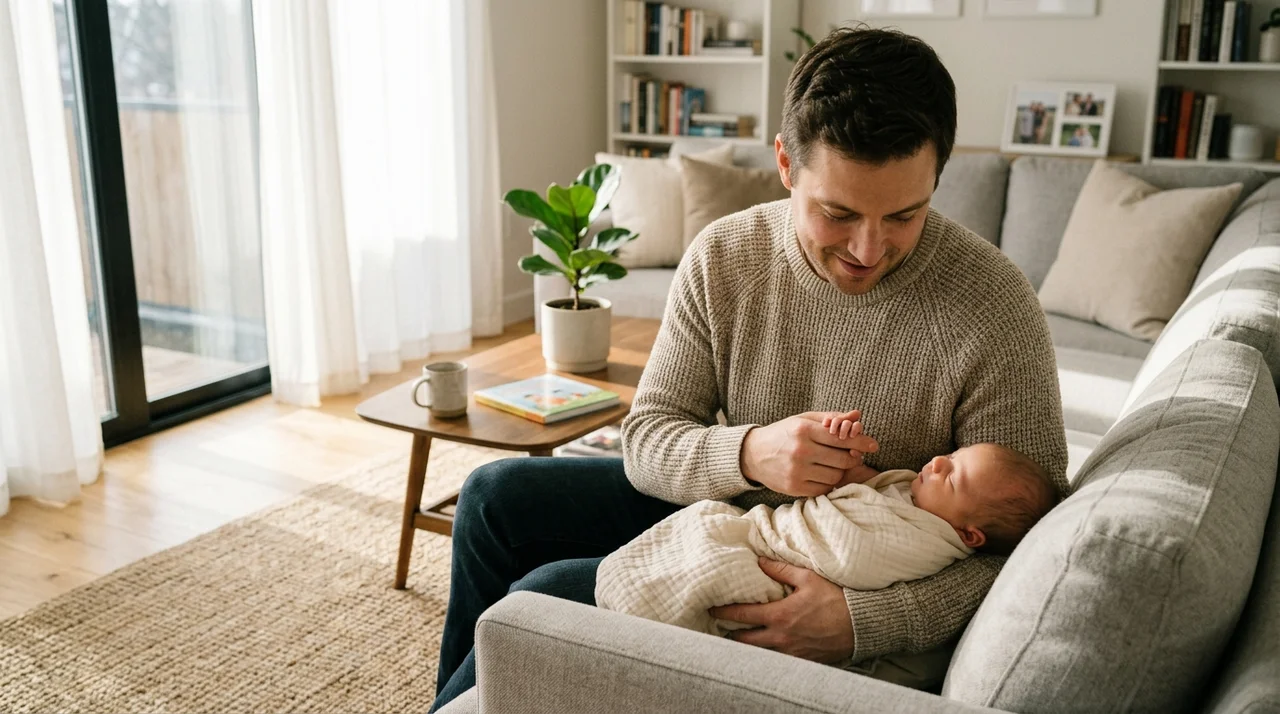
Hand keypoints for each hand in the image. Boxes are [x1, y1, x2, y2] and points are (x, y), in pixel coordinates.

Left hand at [709, 558, 854, 663]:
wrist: (861, 625)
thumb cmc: (836, 599)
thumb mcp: (808, 578)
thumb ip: (780, 570)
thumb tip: (759, 561)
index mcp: (779, 615)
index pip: (742, 615)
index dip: (723, 612)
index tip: (711, 609)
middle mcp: (780, 638)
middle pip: (743, 640)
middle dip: (729, 633)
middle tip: (719, 627)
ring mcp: (790, 653)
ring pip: (757, 654)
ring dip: (745, 646)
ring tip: (735, 638)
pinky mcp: (801, 662)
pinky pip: (775, 662)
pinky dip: (765, 655)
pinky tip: (762, 649)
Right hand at [741, 410, 878, 496]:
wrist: (752, 454)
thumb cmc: (783, 434)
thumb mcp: (803, 419)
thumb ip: (831, 418)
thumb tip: (858, 415)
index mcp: (803, 430)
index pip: (841, 437)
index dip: (861, 441)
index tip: (873, 445)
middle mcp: (800, 451)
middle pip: (843, 459)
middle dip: (852, 458)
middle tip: (852, 456)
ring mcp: (796, 471)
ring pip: (836, 476)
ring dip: (839, 471)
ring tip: (832, 464)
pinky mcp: (794, 487)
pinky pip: (824, 489)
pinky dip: (827, 483)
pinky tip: (821, 474)